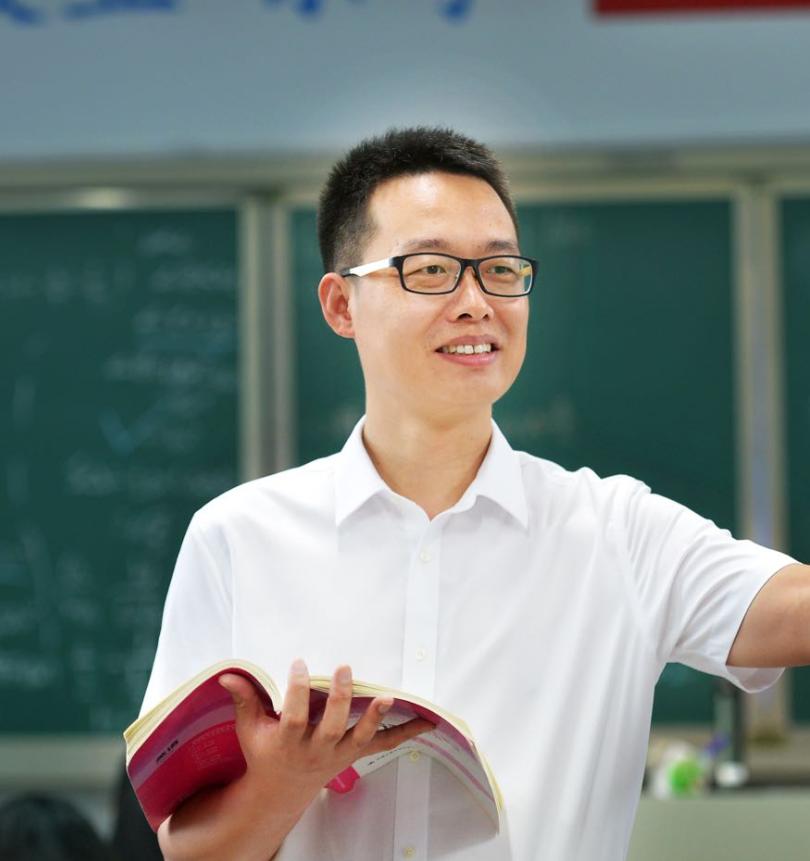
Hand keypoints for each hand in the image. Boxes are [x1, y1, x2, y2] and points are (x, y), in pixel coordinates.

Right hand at [219, 660, 432, 796]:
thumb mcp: (250, 729)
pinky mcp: (355, 753)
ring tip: (388, 697)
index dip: (296, 689)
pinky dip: (405, 733)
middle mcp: (316, 749)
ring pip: (360, 737)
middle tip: (343, 668)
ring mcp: (339, 753)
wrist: (281, 791)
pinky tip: (427, 721)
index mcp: (288, 741)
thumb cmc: (266, 752)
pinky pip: (383, 744)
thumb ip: (244, 700)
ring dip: (375, 717)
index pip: (293, 714)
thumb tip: (228, 674)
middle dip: (338, 697)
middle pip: (331, 725)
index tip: (299, 663)